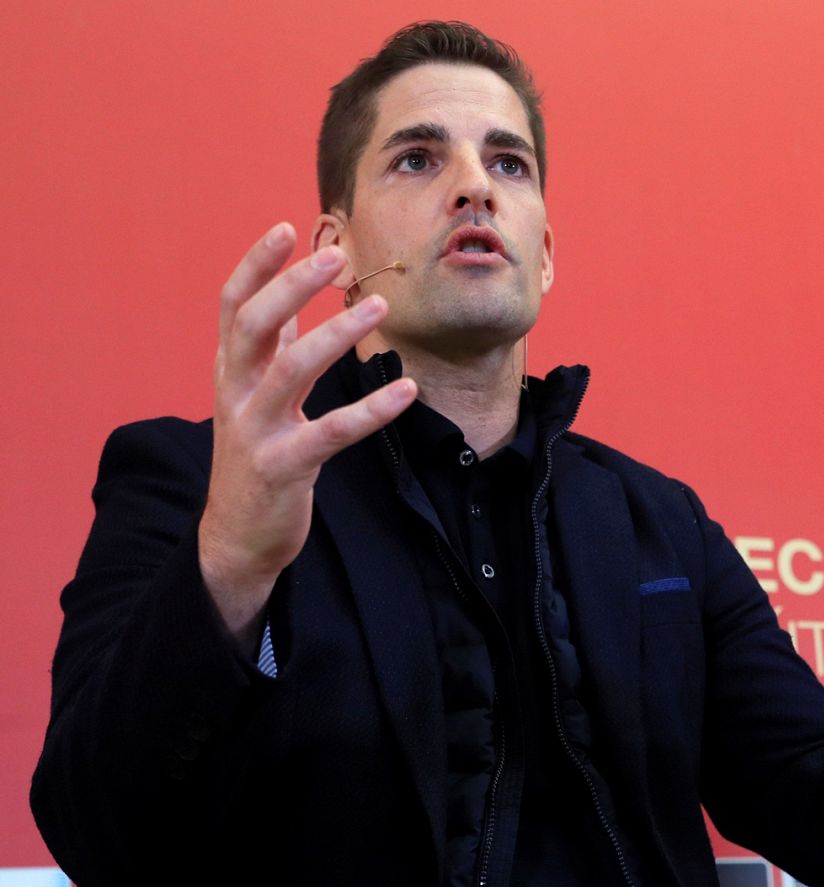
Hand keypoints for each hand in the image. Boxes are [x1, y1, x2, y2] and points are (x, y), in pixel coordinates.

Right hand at [198, 223, 416, 645]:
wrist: (238, 534)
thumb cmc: (256, 453)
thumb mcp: (254, 394)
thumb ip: (270, 349)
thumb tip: (289, 298)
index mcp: (229, 369)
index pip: (233, 304)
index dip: (256, 265)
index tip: (287, 228)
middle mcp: (235, 392)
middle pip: (254, 325)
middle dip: (293, 286)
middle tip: (337, 256)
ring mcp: (255, 430)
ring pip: (291, 370)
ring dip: (336, 334)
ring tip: (379, 306)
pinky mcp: (283, 466)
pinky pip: (331, 432)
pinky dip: (371, 410)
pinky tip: (407, 392)